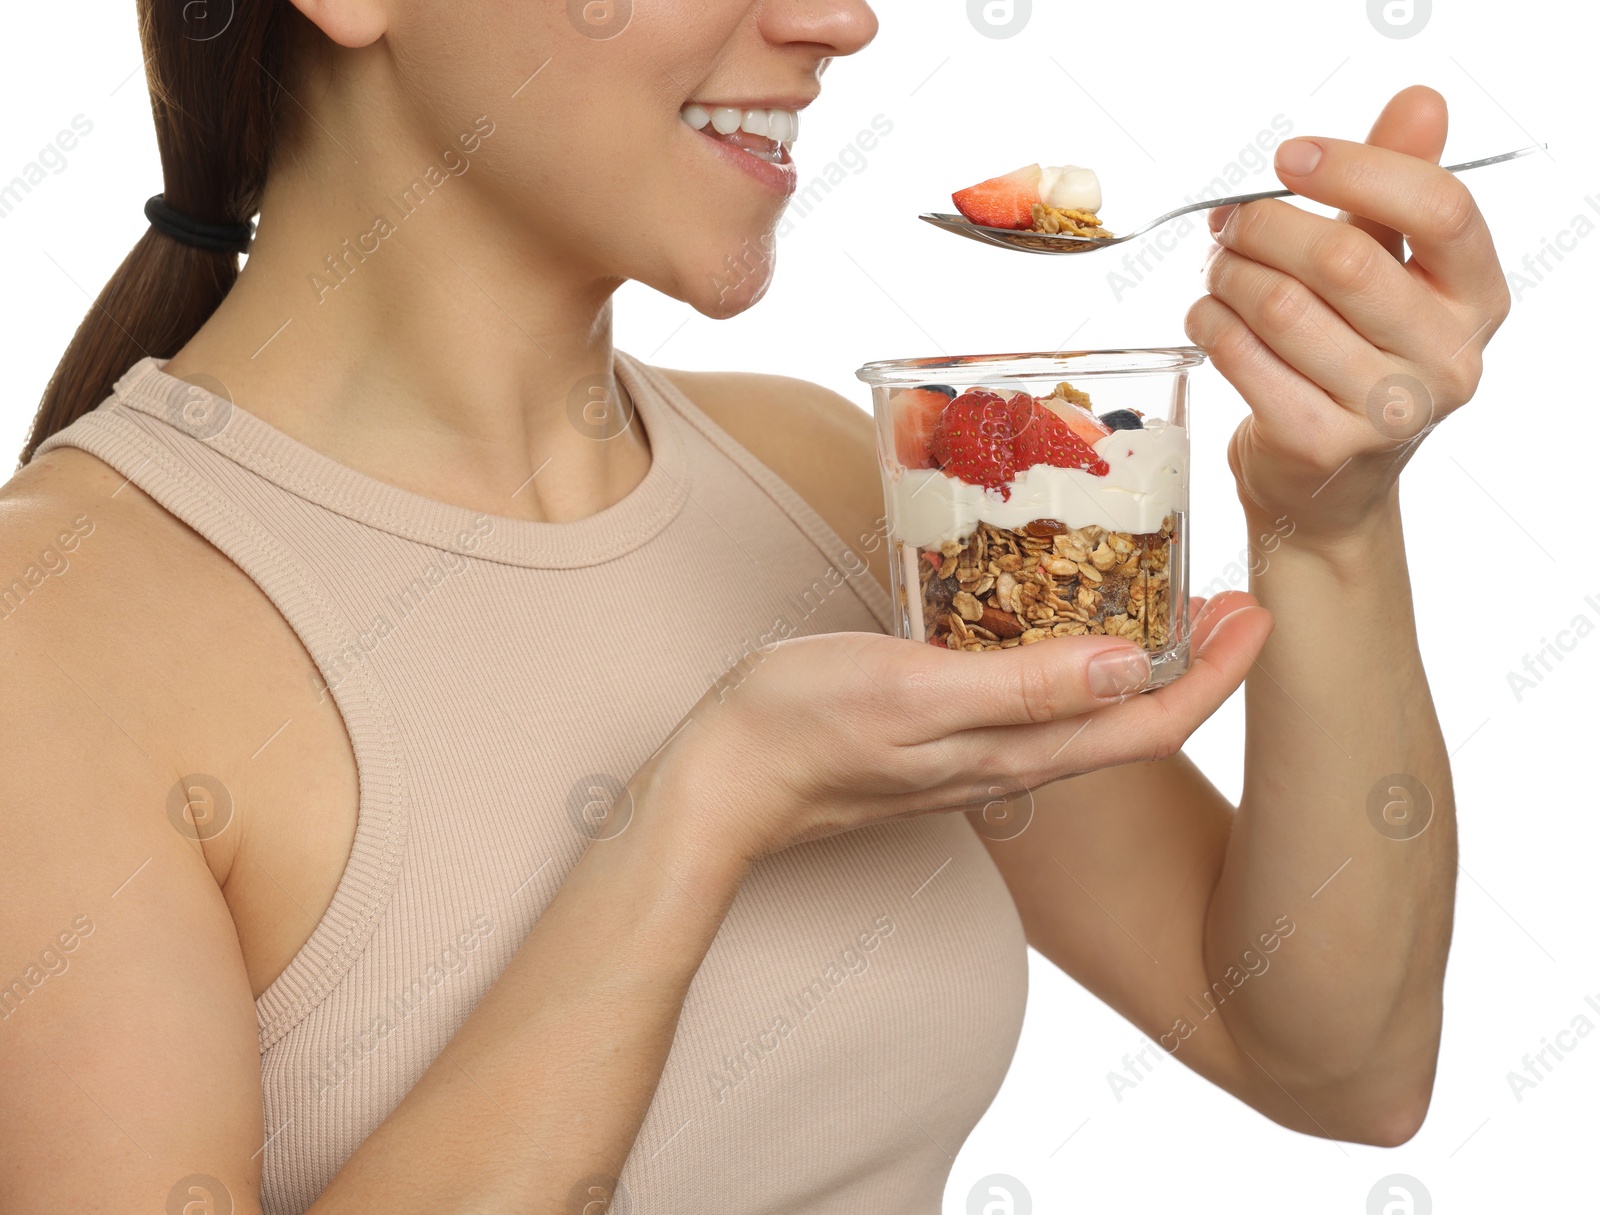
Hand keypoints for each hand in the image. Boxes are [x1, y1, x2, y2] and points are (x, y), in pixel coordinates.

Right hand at [646, 591, 1272, 863]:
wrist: (723, 784)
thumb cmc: (803, 728)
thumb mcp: (914, 691)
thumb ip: (1022, 685)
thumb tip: (1136, 668)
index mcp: (1016, 751)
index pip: (1151, 723)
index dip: (1218, 674)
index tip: (1262, 611)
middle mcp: (1011, 761)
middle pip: (1135, 721)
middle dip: (1199, 666)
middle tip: (1235, 598)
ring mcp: (977, 754)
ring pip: (1090, 715)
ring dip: (1146, 664)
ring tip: (1170, 605)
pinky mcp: (943, 737)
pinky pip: (1039, 705)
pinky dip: (1081, 664)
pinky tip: (1063, 628)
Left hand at [1185, 85, 1511, 544]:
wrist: (1329, 485)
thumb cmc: (1356, 357)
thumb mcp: (1391, 271)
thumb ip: (1397, 187)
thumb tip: (1420, 103)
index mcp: (1478, 299)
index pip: (1438, 207)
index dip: (1357, 168)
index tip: (1292, 157)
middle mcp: (1449, 358)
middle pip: (1344, 258)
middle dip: (1266, 226)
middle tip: (1230, 222)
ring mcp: (1388, 410)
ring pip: (1281, 307)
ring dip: (1228, 275)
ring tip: (1217, 270)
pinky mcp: (1320, 443)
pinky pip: (1242, 357)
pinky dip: (1210, 324)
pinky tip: (1209, 316)